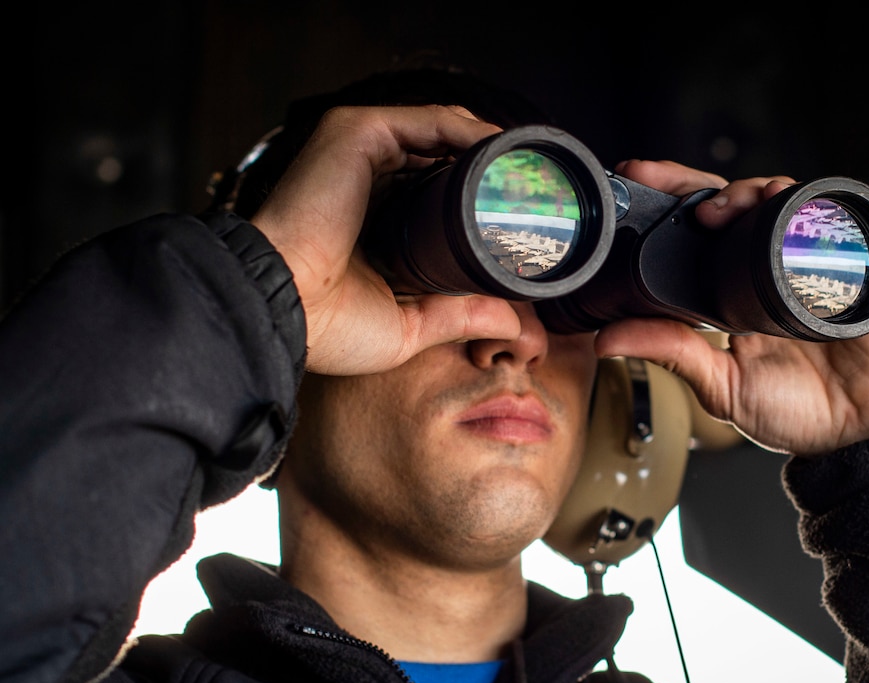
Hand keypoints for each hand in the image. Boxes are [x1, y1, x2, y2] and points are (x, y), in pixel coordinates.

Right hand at [250, 105, 521, 375]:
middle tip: (537, 193)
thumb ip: (460, 313)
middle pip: (443, 158)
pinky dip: (471, 133)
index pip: (436, 193)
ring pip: (441, 134)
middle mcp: (367, 178)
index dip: (479, 201)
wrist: (282, 311)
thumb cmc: (326, 326)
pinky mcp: (358, 133)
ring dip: (489, 148)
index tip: (523, 217)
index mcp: (373, 219)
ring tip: (531, 172)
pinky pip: (430, 120)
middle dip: (491, 172)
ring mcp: (361, 151)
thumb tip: (513, 321)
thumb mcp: (410, 324)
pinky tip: (503, 152)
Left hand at [594, 160, 868, 455]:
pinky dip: (806, 204)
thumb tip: (607, 339)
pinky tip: (782, 202)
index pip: (699, 233)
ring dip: (747, 190)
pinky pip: (832, 220)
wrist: (862, 436)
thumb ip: (671, 354)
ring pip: (777, 201)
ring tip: (721, 205)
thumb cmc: (798, 412)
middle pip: (733, 204)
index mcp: (734, 290)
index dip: (670, 202)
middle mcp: (770, 267)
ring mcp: (811, 260)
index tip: (635, 181)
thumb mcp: (720, 385)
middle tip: (659, 177)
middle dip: (693, 182)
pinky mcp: (855, 263)